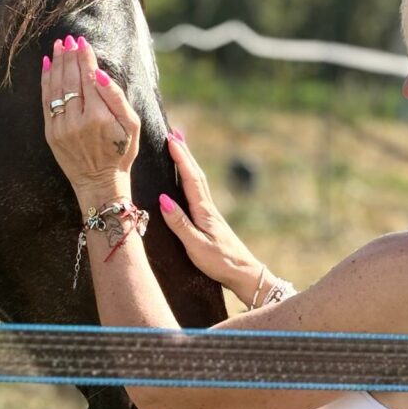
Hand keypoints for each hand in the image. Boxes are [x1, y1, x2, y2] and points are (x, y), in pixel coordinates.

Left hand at [42, 35, 138, 203]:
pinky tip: (47, 65)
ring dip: (57, 64)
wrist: (100, 182)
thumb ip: (117, 98)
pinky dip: (46, 81)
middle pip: (71, 79)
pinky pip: (46, 101)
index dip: (85, 57)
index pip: (89, 78)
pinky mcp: (51, 133)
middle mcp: (78, 120)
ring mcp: (61, 127)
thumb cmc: (120, 153)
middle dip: (69, 56)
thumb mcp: (131, 126)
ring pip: (56, 88)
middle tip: (68, 39)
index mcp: (100, 116)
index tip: (82, 41)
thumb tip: (100, 74)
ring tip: (58, 47)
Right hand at [160, 133, 263, 305]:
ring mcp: (211, 214)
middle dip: (184, 153)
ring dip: (188, 163)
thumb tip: (163, 199)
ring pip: (198, 181)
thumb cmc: (220, 262)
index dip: (181, 158)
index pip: (190, 179)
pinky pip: (198, 192)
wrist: (244, 274)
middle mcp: (208, 208)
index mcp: (204, 211)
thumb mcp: (196, 245)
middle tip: (174, 134)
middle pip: (195, 174)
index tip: (171, 139)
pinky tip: (188, 180)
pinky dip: (191, 178)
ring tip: (180, 149)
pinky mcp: (211, 221)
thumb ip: (179, 224)